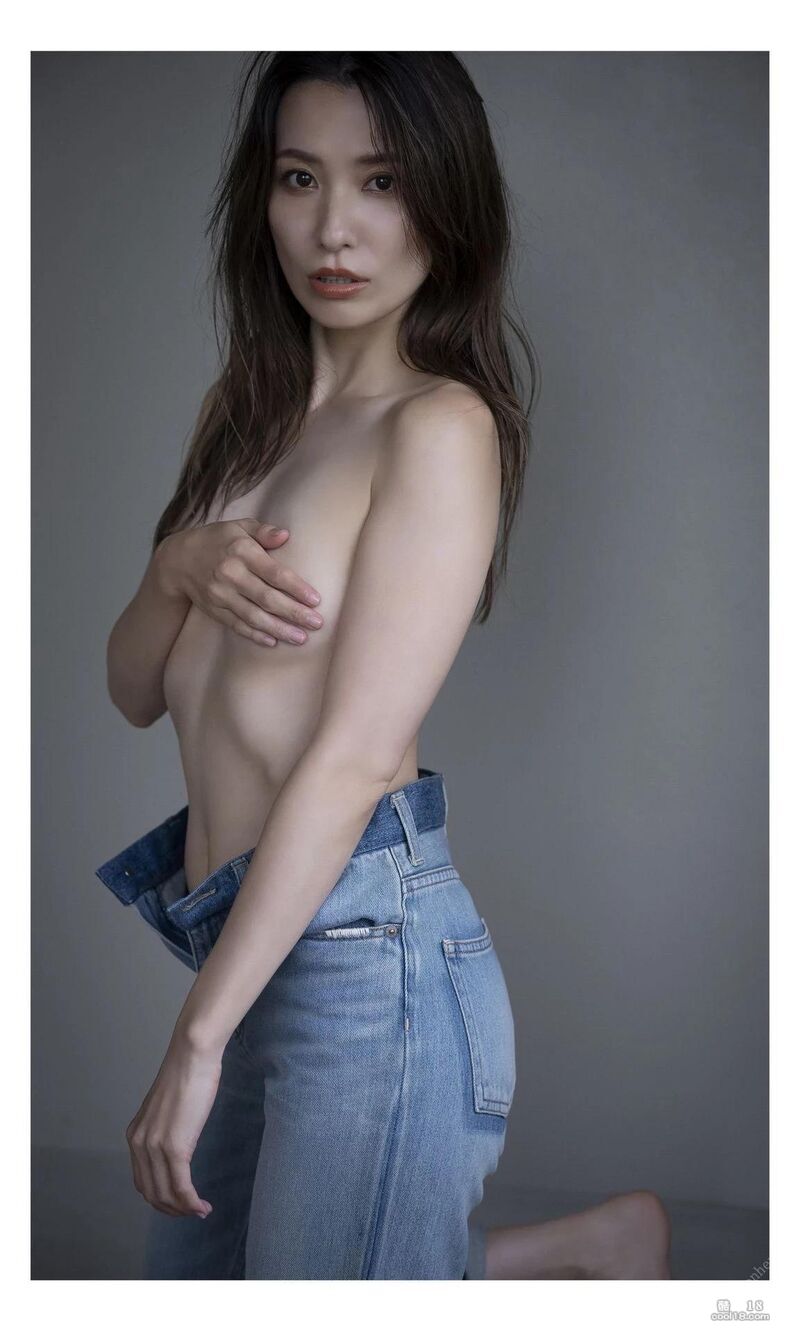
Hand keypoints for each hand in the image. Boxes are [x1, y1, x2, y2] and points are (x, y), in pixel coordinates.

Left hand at [125, 1036, 222, 1218]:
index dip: (161, 1198)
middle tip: (192, 1212)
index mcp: (135, 1135)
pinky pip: (181, 1187)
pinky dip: (191, 1203)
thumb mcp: (169, 1108)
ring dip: (183, 1209)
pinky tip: (202, 1206)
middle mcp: (139, 1144)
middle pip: (151, 1192)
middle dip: (172, 1208)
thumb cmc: (188, 1074)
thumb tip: (179, 1145)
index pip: (142, 1180)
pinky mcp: (175, 1147)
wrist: (193, 1055)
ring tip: (200, 1211)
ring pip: (166, 1194)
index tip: (180, 1202)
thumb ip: (166, 1129)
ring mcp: (155, 1147)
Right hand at [157, 520, 323, 646]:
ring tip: (301, 638)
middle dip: (294, 613)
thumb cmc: (216, 540)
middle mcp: (230, 575)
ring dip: (279, 629)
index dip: (296, 588)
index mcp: (241, 551)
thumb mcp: (238, 526)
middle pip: (267, 598)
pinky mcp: (214, 610)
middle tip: (317, 623)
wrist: (177, 560)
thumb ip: (263, 530)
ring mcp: (220, 595)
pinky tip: (273, 641)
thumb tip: (285, 535)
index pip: (274, 573)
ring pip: (254, 617)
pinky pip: (237, 625)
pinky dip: (255, 635)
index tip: (316, 600)